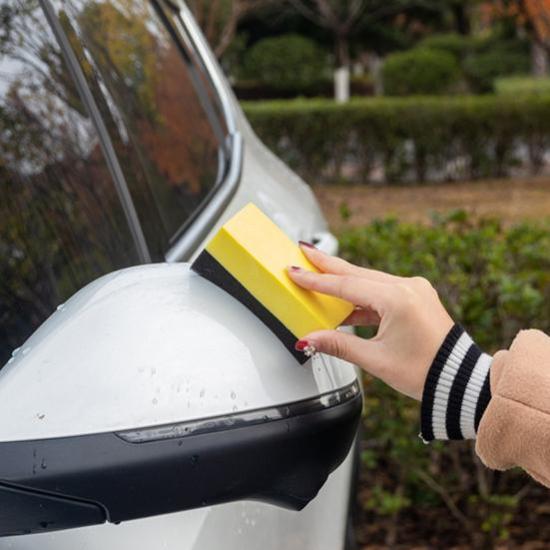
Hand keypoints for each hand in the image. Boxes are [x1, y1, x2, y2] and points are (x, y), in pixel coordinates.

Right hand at [287, 243, 453, 399]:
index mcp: (398, 299)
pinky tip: (345, 303)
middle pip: (356, 273)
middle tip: (304, 251)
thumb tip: (309, 340)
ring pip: (368, 280)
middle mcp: (408, 287)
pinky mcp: (416, 296)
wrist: (459, 379)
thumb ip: (338, 344)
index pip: (346, 286)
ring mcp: (414, 289)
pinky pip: (381, 290)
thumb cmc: (425, 371)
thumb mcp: (375, 359)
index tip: (295, 271)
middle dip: (327, 264)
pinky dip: (361, 296)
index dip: (316, 280)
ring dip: (343, 280)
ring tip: (319, 275)